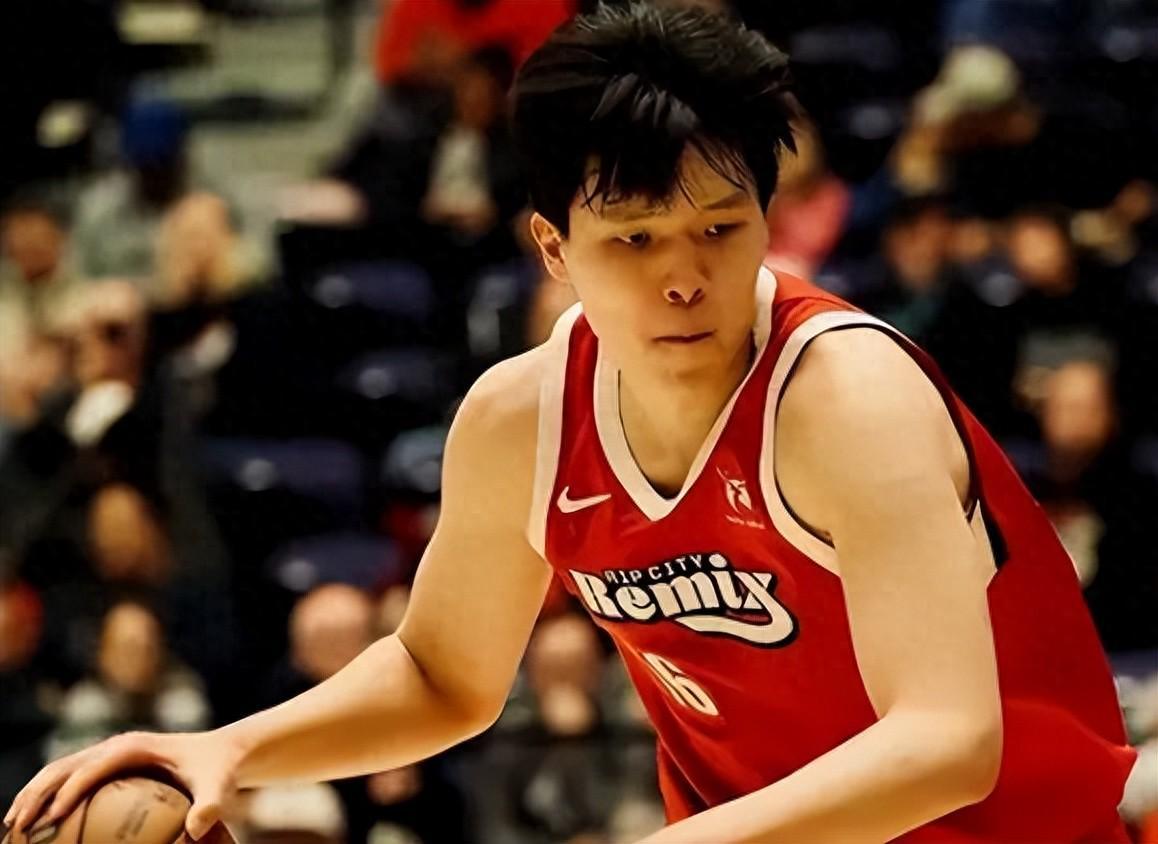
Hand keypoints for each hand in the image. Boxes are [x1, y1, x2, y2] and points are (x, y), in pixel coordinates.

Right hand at [4, 730, 242, 841]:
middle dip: (37, 794)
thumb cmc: (220, 770)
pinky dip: (47, 797)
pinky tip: (36, 824)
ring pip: (59, 770)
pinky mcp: (108, 763)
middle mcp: (116, 745)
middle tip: (18, 827)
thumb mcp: (219, 787)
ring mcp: (109, 752)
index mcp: (135, 746)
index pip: (92, 767)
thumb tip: (197, 828)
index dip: (69, 791)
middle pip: (65, 765)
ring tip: (12, 827)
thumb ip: (210, 805)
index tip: (50, 819)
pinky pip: (70, 778)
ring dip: (33, 795)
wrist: (223, 752)